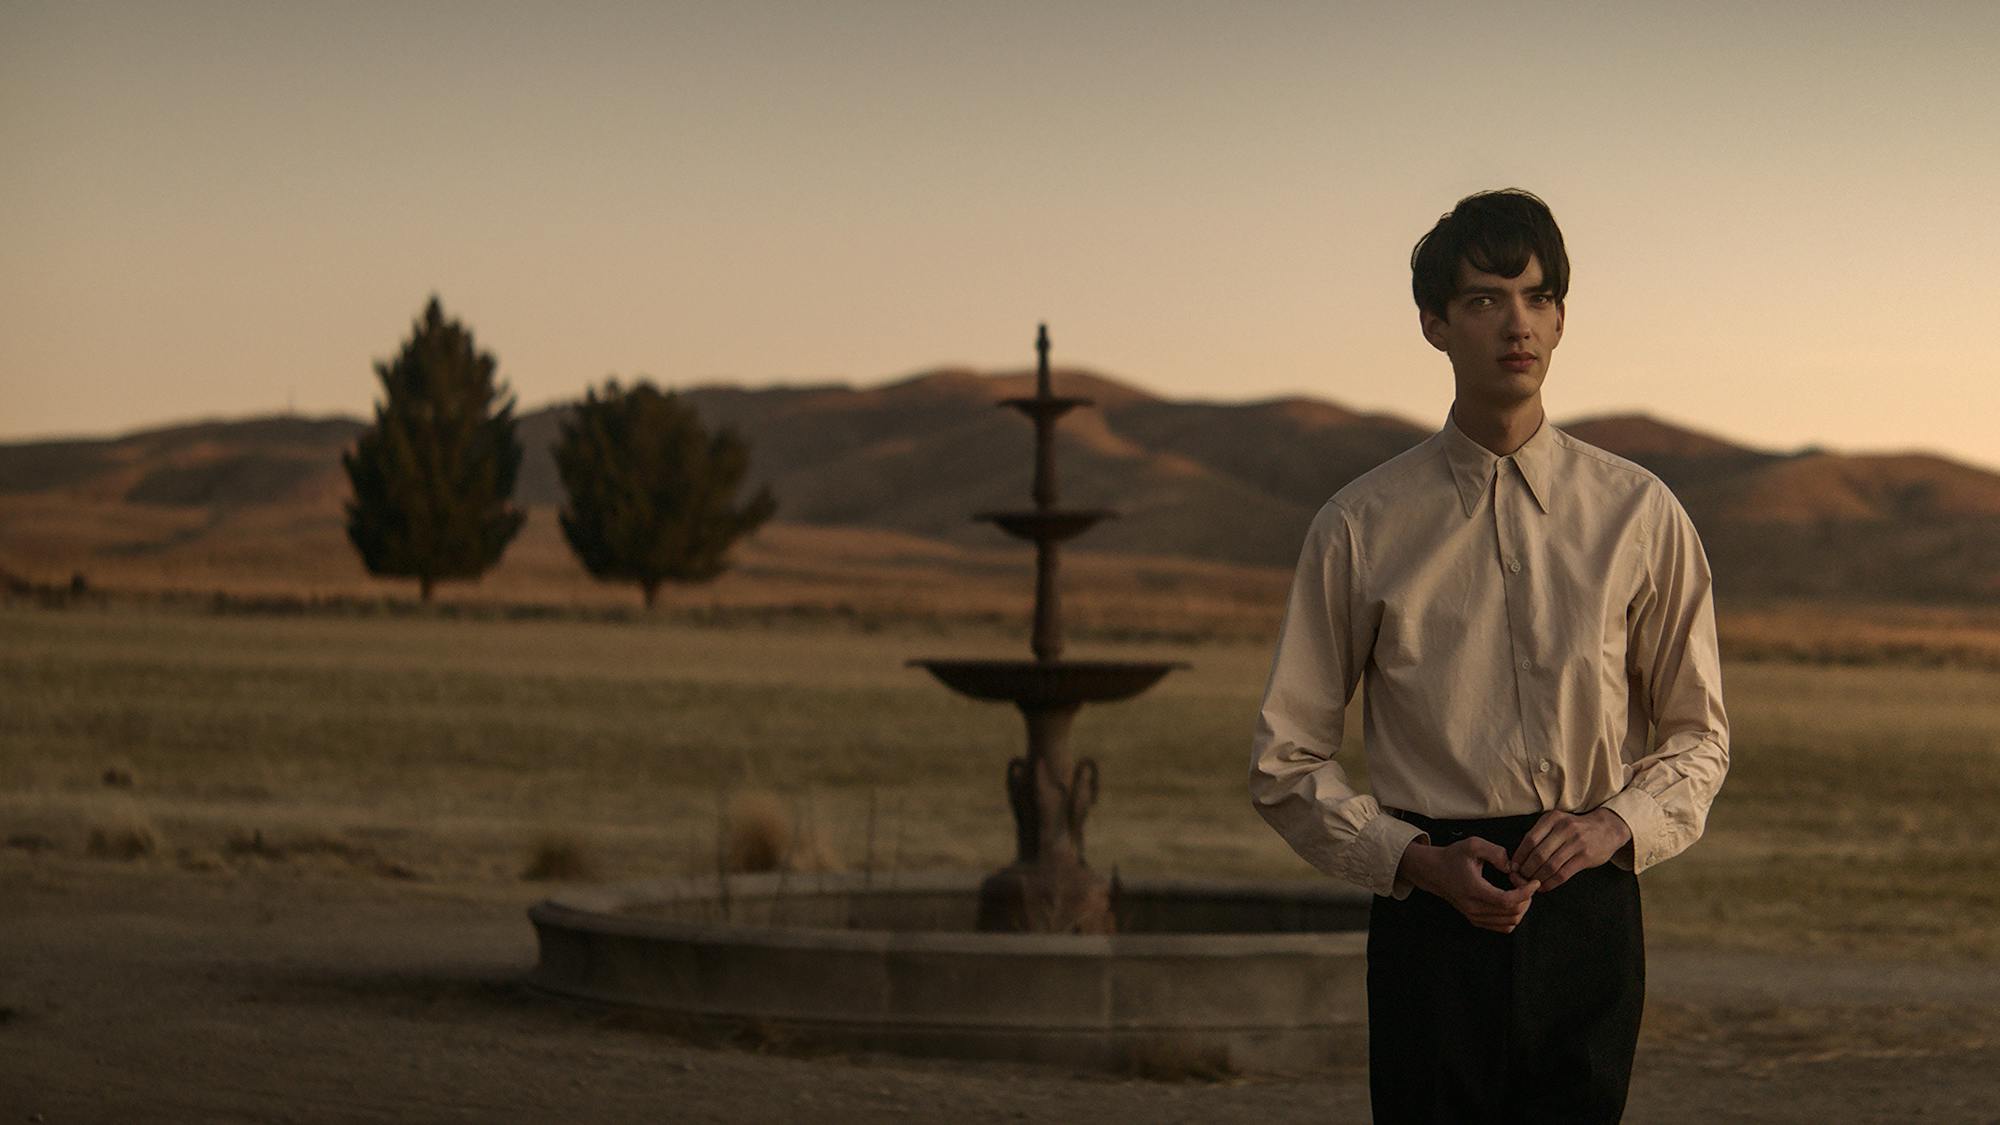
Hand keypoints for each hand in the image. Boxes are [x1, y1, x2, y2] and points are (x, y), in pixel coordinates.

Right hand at [1397, 837, 1538, 933]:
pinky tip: (1511, 901)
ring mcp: (1475, 917)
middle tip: (1524, 882)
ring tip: (1519, 891)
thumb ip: (1496, 852)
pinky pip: (1503, 927)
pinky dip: (1513, 916)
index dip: (1526, 893)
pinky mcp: (1476, 920)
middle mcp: (1474, 908)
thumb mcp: (1473, 845)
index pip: (1508, 901)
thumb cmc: (1453, 857)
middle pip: (1512, 913)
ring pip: (1510, 922)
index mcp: (1474, 890)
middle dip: (1526, 898)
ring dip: (1521, 908)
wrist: (1433, 871)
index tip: (1534, 882)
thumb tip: (1511, 867)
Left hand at [1510, 809, 1630, 891]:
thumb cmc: (1575, 828)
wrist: (1607, 829)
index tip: (1513, 866)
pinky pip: (1563, 874)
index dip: (1519, 856)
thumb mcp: (1557, 822)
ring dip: (1538, 878)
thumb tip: (1518, 859)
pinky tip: (1544, 887)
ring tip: (1531, 884)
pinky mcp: (1585, 857)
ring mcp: (1576, 843)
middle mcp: (1564, 828)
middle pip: (1538, 854)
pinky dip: (1550, 883)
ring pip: (1550, 866)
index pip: (1530, 840)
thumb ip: (1540, 835)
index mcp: (1553, 818)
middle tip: (1520, 878)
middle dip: (1526, 870)